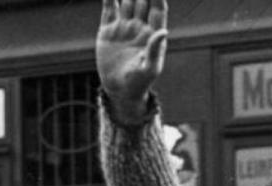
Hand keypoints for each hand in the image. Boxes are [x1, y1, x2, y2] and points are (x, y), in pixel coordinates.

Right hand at [96, 0, 167, 121]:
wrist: (119, 90)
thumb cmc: (139, 83)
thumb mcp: (149, 69)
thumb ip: (155, 50)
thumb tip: (163, 31)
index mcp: (153, 34)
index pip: (158, 9)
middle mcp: (139, 27)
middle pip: (142, 1)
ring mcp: (123, 27)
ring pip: (127, 2)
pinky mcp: (108, 31)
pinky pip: (109, 9)